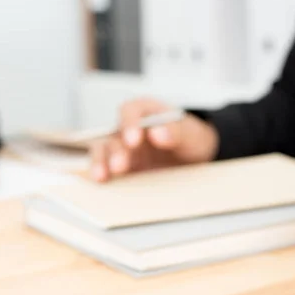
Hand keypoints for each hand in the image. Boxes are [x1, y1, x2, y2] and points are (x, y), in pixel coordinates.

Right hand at [90, 99, 218, 181]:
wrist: (193, 158)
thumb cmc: (188, 138)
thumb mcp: (189, 133)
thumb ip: (175, 130)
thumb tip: (158, 133)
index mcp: (144, 112)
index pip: (130, 111)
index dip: (129, 124)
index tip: (134, 140)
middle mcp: (128, 128)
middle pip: (114, 135)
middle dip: (116, 151)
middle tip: (120, 165)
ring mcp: (122, 148)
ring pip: (103, 151)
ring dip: (101, 162)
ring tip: (102, 175)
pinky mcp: (120, 167)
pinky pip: (105, 168)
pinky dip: (101, 174)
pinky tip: (101, 182)